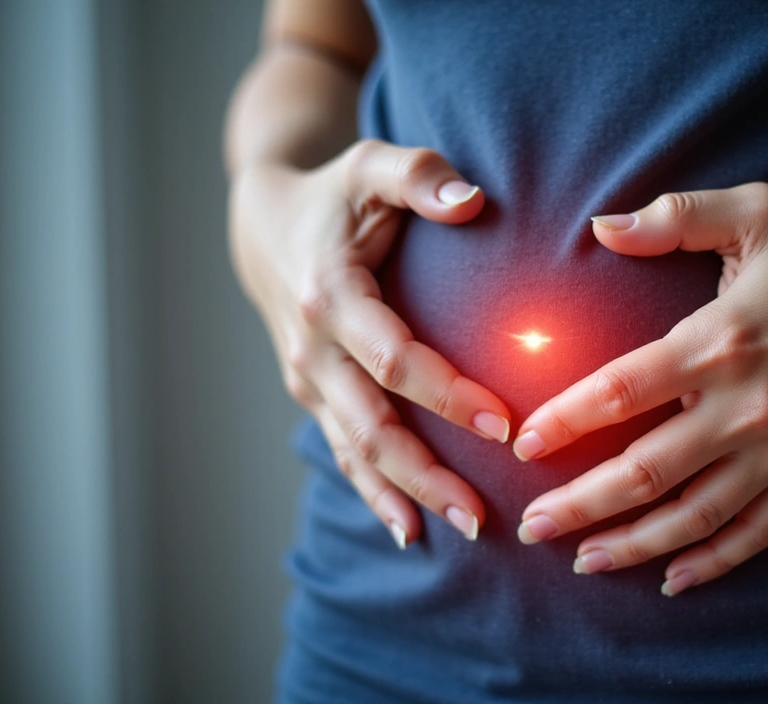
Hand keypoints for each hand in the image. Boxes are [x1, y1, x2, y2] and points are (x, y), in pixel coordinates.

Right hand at [229, 140, 511, 547]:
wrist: (263, 228)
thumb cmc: (335, 195)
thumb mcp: (371, 166)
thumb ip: (420, 176)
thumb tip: (473, 200)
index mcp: (330, 296)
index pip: (394, 359)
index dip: (447, 396)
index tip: (504, 425)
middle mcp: (313, 349)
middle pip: (373, 427)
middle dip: (429, 474)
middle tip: (484, 514)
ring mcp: (309, 380)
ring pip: (358, 451)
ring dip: (408, 495)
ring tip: (465, 529)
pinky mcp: (313, 395)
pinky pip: (346, 452)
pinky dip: (375, 493)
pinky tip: (411, 530)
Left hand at [512, 183, 767, 594]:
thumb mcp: (762, 211)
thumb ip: (677, 215)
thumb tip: (601, 226)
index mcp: (720, 341)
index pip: (622, 390)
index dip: (566, 421)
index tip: (523, 445)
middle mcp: (746, 407)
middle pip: (644, 472)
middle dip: (579, 505)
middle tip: (532, 526)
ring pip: (692, 516)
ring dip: (632, 545)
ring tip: (584, 562)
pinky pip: (755, 533)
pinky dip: (713, 562)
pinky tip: (673, 579)